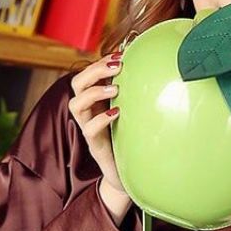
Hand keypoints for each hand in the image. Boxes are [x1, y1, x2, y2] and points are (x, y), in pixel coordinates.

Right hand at [69, 52, 126, 196]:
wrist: (128, 174)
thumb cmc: (132, 140)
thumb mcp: (134, 113)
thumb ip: (136, 95)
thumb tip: (154, 71)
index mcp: (96, 101)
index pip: (87, 75)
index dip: (99, 63)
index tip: (120, 55)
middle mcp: (88, 112)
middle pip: (76, 84)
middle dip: (94, 71)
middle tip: (117, 67)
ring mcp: (89, 129)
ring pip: (75, 105)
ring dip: (94, 92)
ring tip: (116, 88)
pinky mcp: (95, 145)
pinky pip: (89, 130)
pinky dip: (101, 119)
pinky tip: (116, 113)